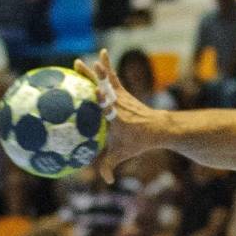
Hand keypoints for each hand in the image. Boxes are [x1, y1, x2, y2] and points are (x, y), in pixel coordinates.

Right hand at [73, 49, 164, 183]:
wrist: (158, 128)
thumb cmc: (139, 142)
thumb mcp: (124, 154)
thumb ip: (110, 166)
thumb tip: (106, 181)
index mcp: (115, 118)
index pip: (106, 108)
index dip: (100, 101)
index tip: (91, 94)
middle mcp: (117, 104)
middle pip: (102, 88)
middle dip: (91, 78)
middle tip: (77, 67)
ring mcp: (120, 96)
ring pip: (105, 81)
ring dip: (93, 70)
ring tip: (80, 60)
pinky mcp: (122, 92)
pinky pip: (113, 77)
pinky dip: (107, 65)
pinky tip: (102, 53)